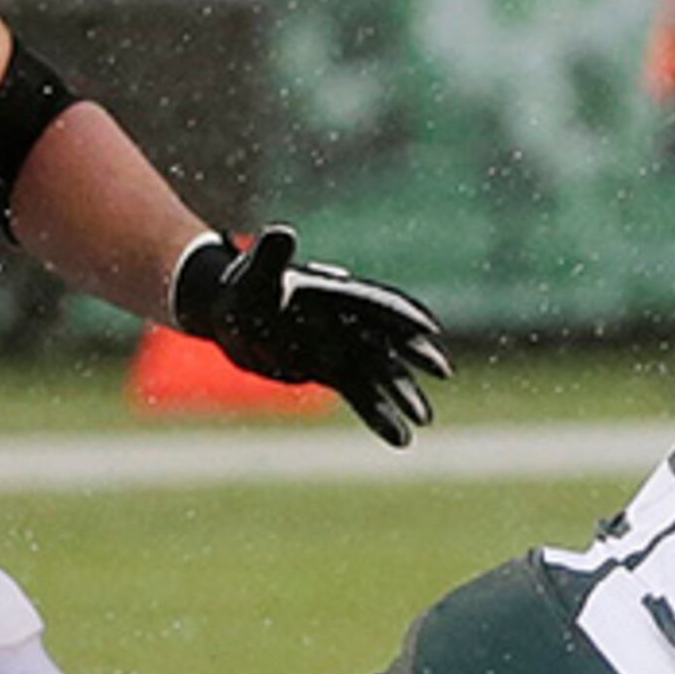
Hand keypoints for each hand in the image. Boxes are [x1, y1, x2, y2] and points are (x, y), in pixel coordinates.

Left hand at [172, 227, 451, 446]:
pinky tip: (401, 440)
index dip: (402, 315)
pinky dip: (381, 417)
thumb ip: (270, 256)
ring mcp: (342, 349)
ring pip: (380, 375)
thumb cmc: (243, 289)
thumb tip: (282, 233)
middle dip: (415, 357)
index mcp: (336, 295)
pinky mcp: (332, 372)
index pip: (376, 303)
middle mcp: (347, 322)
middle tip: (442, 371)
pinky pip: (361, 396)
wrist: (232, 316)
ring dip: (403, 396)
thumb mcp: (254, 274)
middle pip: (389, 340)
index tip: (430, 329)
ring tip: (425, 420)